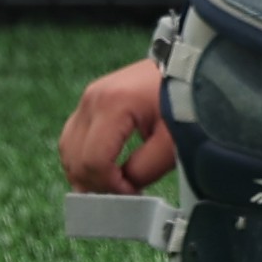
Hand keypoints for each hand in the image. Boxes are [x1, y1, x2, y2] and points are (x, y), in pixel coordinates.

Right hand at [59, 56, 176, 193]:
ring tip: (111, 186)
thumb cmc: (187, 98)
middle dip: (95, 183)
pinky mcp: (93, 98)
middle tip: (121, 195)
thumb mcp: (172, 139)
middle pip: (76, 157)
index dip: (109, 186)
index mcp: (113, 104)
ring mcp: (90, 95)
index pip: (94, 161)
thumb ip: (144, 168)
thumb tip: (122, 187)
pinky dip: (83, 157)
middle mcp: (94, 98)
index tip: (132, 194)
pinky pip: (74, 136)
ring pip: (69, 149)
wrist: (192, 66)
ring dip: (85, 172)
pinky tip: (103, 169)